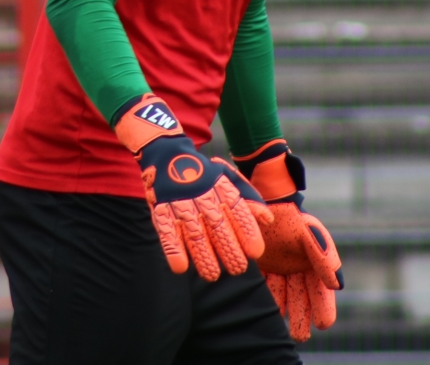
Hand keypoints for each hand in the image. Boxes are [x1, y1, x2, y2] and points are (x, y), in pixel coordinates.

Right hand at [113, 93, 264, 280]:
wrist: (167, 154)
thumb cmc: (204, 175)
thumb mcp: (228, 181)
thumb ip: (248, 201)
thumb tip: (268, 220)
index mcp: (220, 186)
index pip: (237, 210)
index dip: (247, 231)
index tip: (256, 252)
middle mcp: (202, 193)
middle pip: (217, 225)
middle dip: (229, 249)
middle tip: (238, 269)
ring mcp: (180, 201)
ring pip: (194, 232)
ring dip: (203, 255)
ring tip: (212, 275)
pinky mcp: (160, 207)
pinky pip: (166, 230)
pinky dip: (173, 249)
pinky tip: (180, 267)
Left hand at [237, 139, 341, 339]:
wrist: (265, 200)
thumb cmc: (292, 216)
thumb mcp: (310, 233)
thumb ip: (323, 255)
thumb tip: (337, 284)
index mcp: (315, 263)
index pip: (322, 289)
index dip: (324, 307)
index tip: (324, 324)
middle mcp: (298, 269)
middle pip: (303, 298)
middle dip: (303, 317)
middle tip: (301, 336)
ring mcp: (280, 270)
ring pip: (284, 296)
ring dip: (286, 312)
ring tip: (286, 329)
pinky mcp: (262, 268)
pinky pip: (265, 288)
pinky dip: (268, 300)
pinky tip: (267, 312)